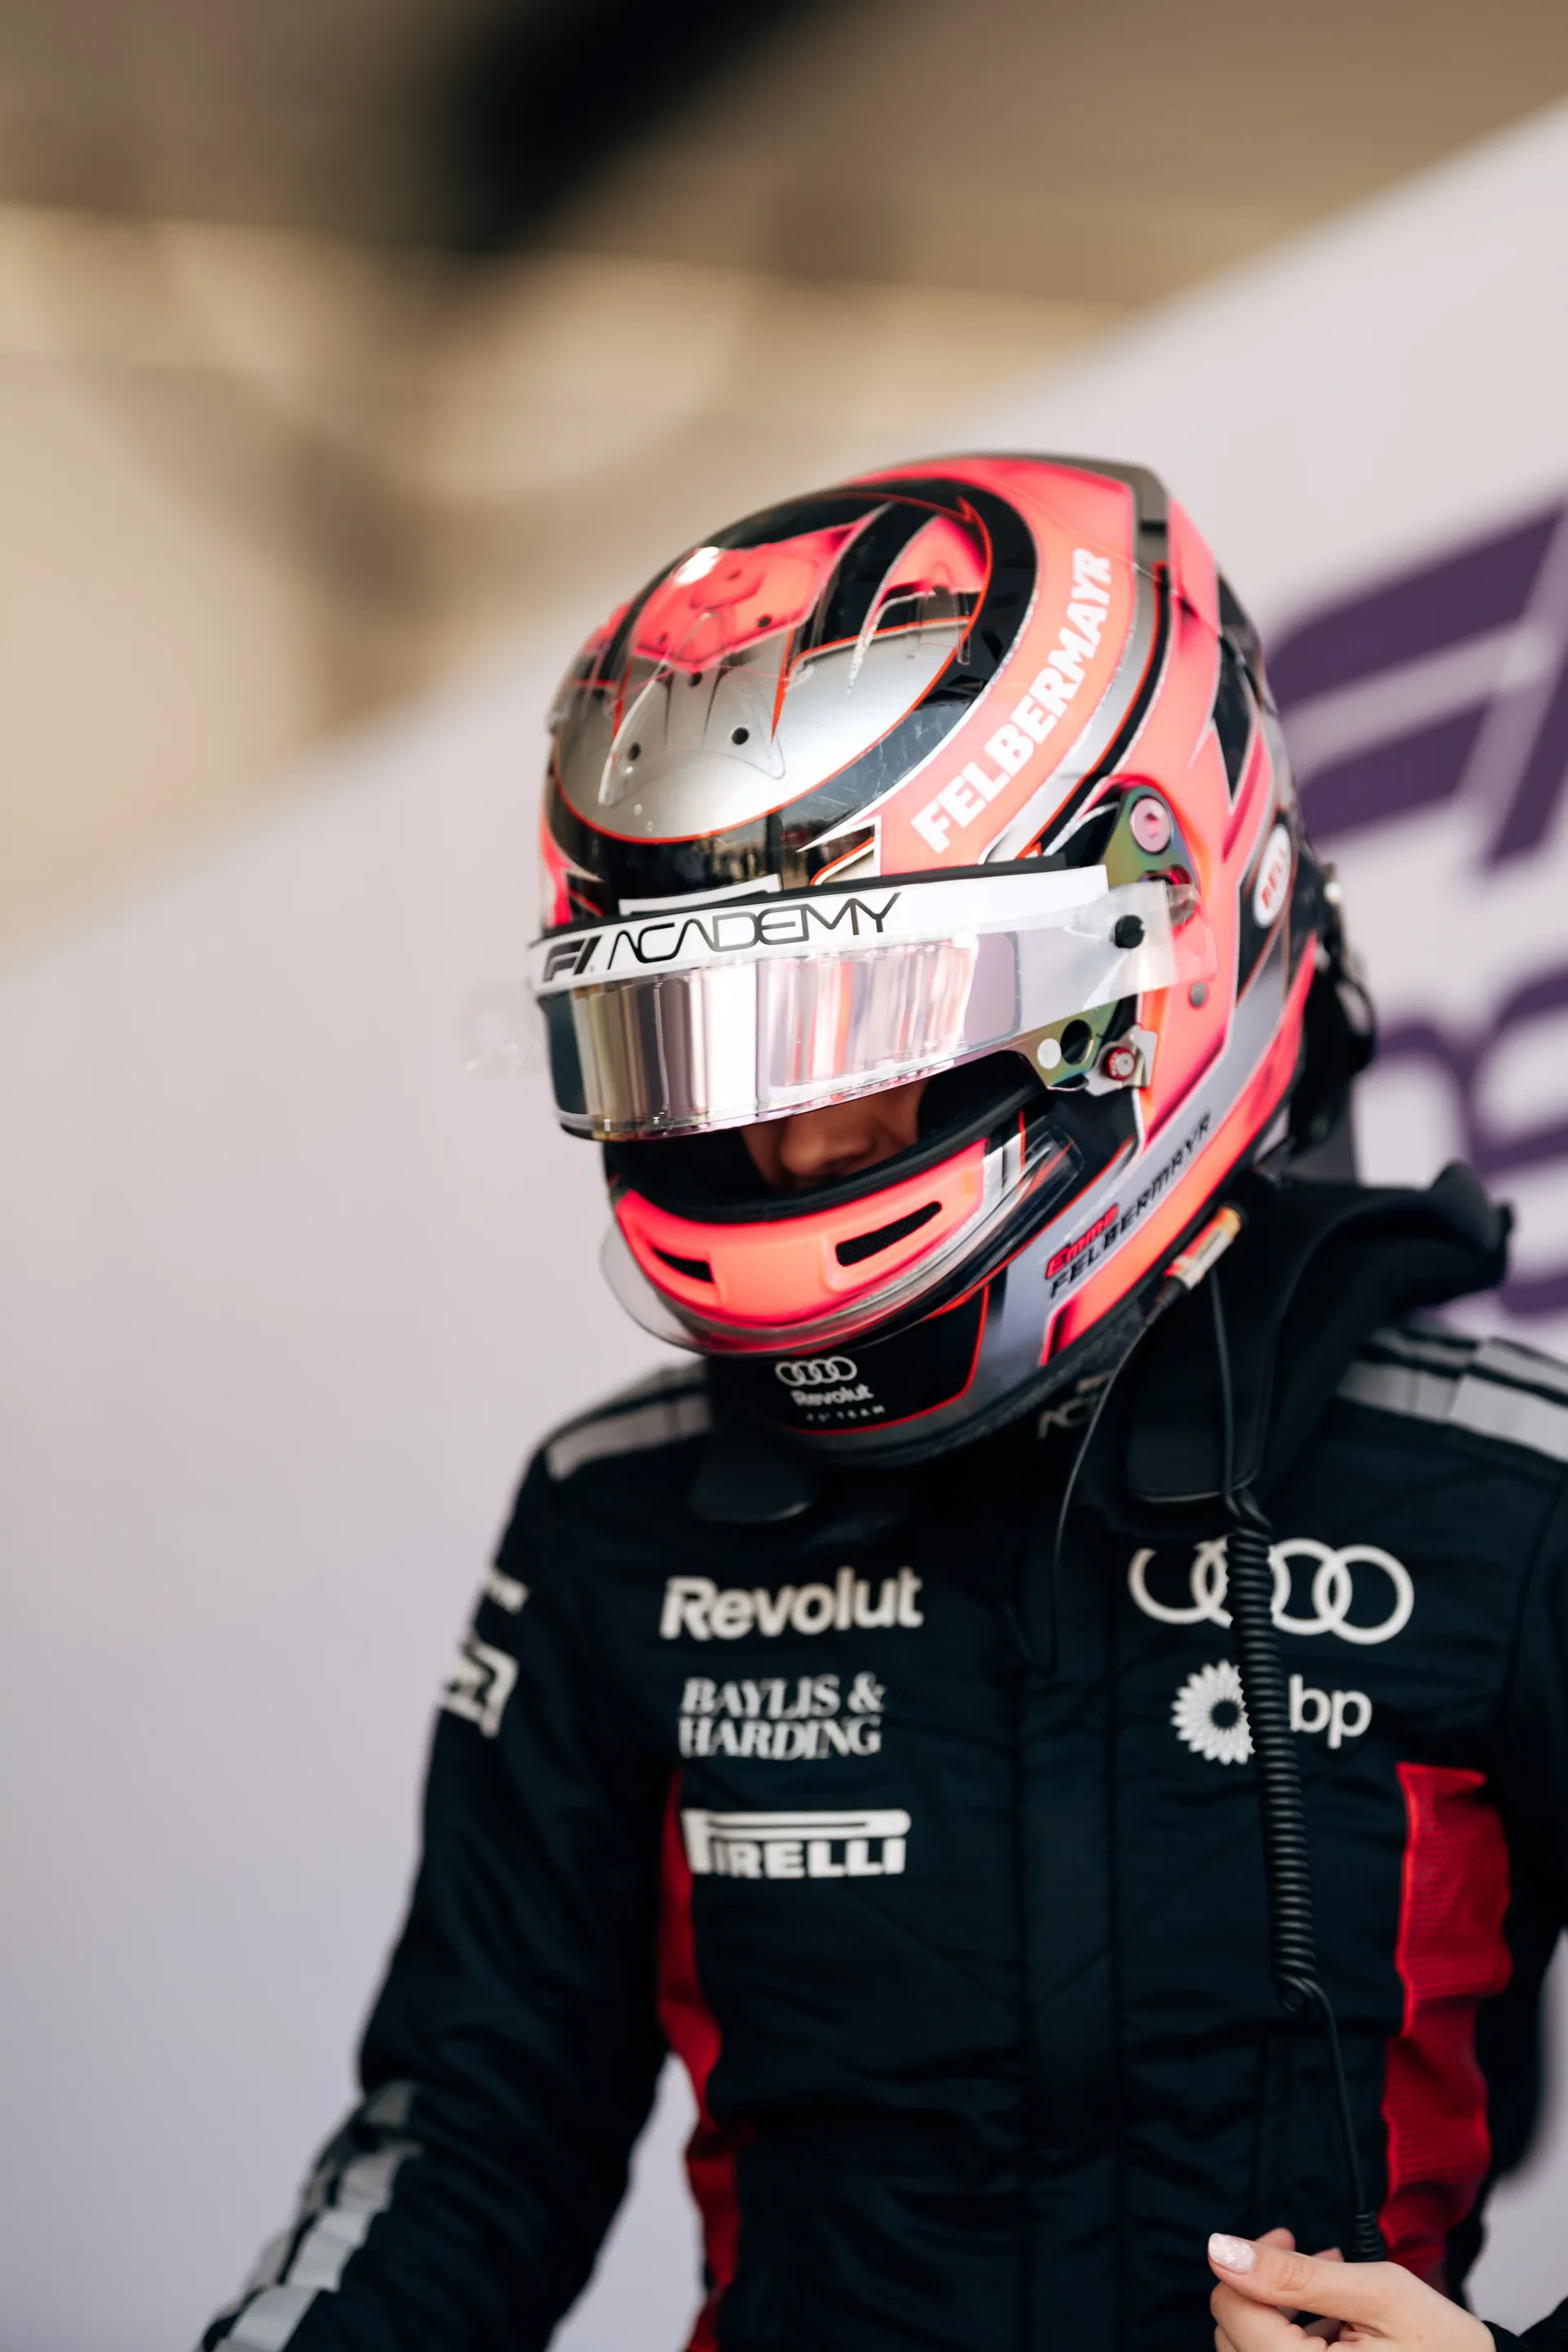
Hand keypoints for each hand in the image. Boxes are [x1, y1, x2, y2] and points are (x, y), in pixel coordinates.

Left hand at [1208, 2231, 1494, 2351]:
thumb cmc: (1442, 2345)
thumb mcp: (1377, 2294)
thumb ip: (1295, 2273)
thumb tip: (1221, 2250)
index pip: (1231, 2310)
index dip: (1250, 2263)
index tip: (1288, 2237)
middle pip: (1233, 2331)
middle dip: (1267, 2286)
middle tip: (1313, 2256)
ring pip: (1249, 2348)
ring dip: (1279, 2310)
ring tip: (1331, 2283)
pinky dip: (1294, 2337)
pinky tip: (1335, 2318)